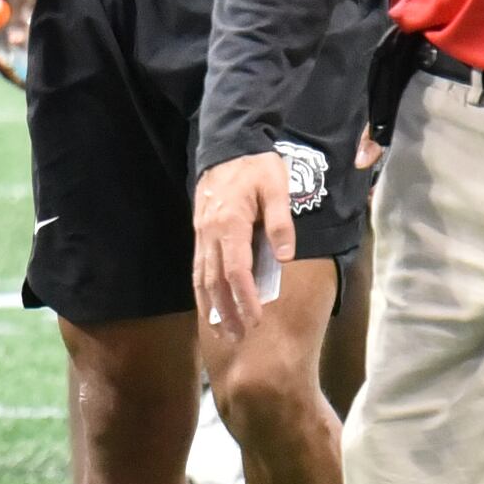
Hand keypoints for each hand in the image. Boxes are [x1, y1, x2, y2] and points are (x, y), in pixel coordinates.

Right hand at [190, 151, 296, 339]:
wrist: (228, 145)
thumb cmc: (256, 166)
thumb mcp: (277, 186)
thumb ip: (280, 222)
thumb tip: (285, 256)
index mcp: (230, 222)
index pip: (236, 269)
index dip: (245, 297)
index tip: (255, 320)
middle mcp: (210, 232)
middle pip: (214, 280)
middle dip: (225, 312)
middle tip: (237, 338)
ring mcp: (201, 234)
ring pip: (202, 277)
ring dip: (211, 307)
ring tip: (221, 332)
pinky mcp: (200, 233)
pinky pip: (198, 267)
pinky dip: (202, 291)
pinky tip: (209, 307)